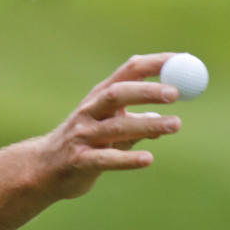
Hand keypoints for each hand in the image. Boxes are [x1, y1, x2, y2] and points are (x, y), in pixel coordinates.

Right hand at [37, 53, 181, 200]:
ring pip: (115, 127)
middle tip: (175, 93)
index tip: (184, 61)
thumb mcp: (108, 127)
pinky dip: (127, 159)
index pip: (129, 71)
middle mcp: (90, 111)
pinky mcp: (79, 161)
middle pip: (117, 94)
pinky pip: (106, 159)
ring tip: (175, 125)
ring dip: (147, 125)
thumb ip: (134, 122)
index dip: (156, 63)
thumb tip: (163, 120)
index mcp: (100, 96)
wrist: (45, 168)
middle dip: (146, 91)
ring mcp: (82, 135)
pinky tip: (147, 159)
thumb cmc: (83, 143)